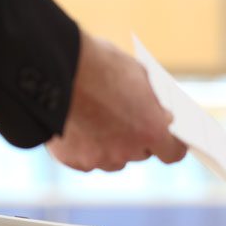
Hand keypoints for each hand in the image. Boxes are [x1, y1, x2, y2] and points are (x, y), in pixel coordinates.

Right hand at [46, 33, 186, 170]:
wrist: (53, 67)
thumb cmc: (99, 65)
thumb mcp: (137, 75)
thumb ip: (151, 101)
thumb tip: (160, 114)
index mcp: (151, 130)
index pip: (172, 153)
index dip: (170, 145)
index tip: (168, 138)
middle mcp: (128, 151)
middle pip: (140, 154)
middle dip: (137, 139)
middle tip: (126, 119)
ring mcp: (99, 158)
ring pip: (112, 159)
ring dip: (110, 146)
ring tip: (97, 119)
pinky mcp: (72, 160)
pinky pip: (85, 159)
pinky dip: (83, 147)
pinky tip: (77, 125)